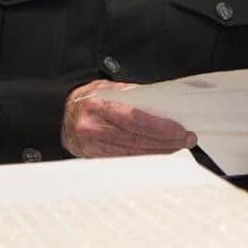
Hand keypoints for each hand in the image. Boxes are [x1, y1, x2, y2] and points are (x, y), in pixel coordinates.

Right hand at [61, 80, 196, 157]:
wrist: (60, 114)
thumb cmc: (88, 98)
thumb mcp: (108, 87)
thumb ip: (133, 95)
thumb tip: (164, 103)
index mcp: (98, 107)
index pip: (136, 120)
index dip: (161, 127)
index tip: (181, 130)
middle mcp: (94, 129)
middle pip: (138, 140)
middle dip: (167, 141)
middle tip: (187, 139)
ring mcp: (92, 146)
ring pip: (133, 154)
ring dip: (160, 152)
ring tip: (178, 147)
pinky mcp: (93, 158)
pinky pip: (124, 160)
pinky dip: (145, 158)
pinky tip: (159, 154)